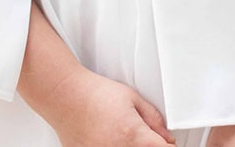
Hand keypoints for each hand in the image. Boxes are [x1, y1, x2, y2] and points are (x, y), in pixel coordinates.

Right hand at [50, 67, 175, 146]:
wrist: (66, 96)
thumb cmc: (96, 93)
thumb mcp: (132, 97)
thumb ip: (154, 119)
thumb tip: (168, 138)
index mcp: (135, 136)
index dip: (167, 146)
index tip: (165, 143)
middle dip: (147, 146)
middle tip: (140, 134)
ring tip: (120, 133)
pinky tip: (107, 139)